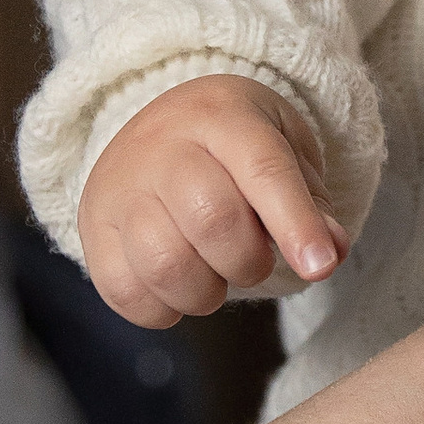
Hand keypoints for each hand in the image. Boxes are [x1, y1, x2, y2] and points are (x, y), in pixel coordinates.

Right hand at [78, 74, 344, 326]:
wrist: (158, 128)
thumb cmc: (235, 147)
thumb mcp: (285, 150)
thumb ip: (312, 202)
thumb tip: (330, 252)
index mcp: (222, 114)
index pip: (263, 170)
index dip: (295, 224)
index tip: (321, 267)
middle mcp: (163, 144)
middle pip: (212, 219)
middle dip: (249, 261)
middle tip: (254, 259)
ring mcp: (120, 186)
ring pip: (164, 263)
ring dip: (206, 292)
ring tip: (215, 275)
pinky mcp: (93, 227)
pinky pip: (124, 291)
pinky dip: (162, 309)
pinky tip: (179, 289)